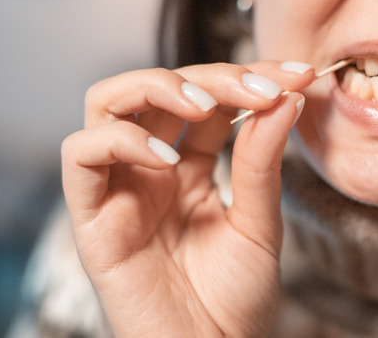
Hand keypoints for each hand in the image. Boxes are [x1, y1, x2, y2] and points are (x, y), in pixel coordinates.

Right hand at [61, 61, 313, 336]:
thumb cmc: (237, 301)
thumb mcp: (260, 223)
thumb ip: (263, 161)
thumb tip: (286, 96)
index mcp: (189, 169)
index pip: (206, 100)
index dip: (247, 78)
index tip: (297, 75)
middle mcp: (149, 170)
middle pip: (157, 89)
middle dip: (208, 76)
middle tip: (258, 87)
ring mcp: (119, 190)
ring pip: (107, 104)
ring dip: (156, 87)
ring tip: (205, 105)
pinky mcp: (92, 219)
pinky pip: (81, 157)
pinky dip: (119, 141)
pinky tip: (167, 159)